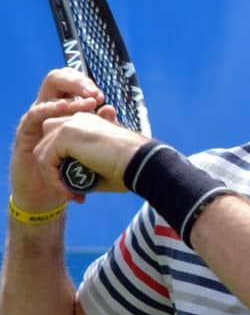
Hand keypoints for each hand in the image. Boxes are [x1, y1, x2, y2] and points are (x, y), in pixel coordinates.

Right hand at [11, 68, 104, 210]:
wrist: (53, 195)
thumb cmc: (74, 168)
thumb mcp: (92, 146)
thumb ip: (99, 127)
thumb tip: (110, 109)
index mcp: (68, 108)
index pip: (75, 83)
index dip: (87, 85)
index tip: (102, 97)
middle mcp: (51, 109)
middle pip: (59, 79)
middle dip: (77, 82)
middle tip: (94, 95)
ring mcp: (37, 118)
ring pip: (49, 93)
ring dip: (69, 96)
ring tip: (87, 103)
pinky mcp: (26, 132)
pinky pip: (35, 114)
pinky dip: (50, 108)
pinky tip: (65, 108)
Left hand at [34, 111, 148, 198]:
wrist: (141, 162)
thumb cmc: (128, 166)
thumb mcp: (101, 165)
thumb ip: (81, 167)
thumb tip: (67, 181)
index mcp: (89, 122)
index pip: (61, 141)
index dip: (65, 164)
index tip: (81, 187)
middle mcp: (78, 119)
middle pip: (47, 144)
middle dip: (53, 169)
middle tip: (72, 191)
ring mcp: (70, 125)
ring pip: (43, 153)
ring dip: (53, 177)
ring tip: (72, 194)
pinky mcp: (65, 135)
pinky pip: (45, 161)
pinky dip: (54, 180)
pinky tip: (71, 193)